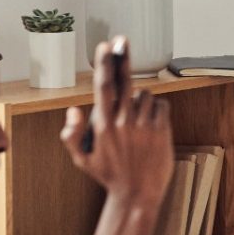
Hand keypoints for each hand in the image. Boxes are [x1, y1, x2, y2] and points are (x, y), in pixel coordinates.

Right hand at [62, 38, 173, 234]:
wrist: (138, 195)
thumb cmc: (109, 175)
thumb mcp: (82, 159)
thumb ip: (71, 134)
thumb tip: (74, 109)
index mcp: (103, 125)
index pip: (103, 87)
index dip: (104, 64)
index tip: (104, 45)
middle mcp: (123, 122)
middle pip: (124, 81)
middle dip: (121, 58)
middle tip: (121, 39)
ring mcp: (144, 126)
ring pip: (144, 94)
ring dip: (139, 100)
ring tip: (135, 122)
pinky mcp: (162, 130)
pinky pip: (161, 106)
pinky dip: (156, 110)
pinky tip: (150, 125)